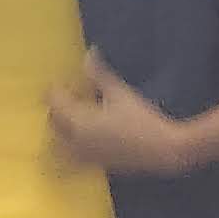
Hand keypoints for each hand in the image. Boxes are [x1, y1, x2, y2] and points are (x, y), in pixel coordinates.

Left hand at [47, 55, 195, 176]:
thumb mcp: (120, 93)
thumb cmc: (141, 120)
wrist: (164, 150)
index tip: (62, 81)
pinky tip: (89, 131)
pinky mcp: (96, 163)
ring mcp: (84, 155)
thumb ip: (99, 75)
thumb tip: (89, 53)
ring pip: (61, 140)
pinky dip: (73, 141)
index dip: (56, 90)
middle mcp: (75, 141)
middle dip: (58, 108)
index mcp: (78, 122)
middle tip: (70, 95)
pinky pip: (73, 153)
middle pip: (54, 122)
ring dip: (63, 126)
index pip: (55, 103)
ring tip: (76, 114)